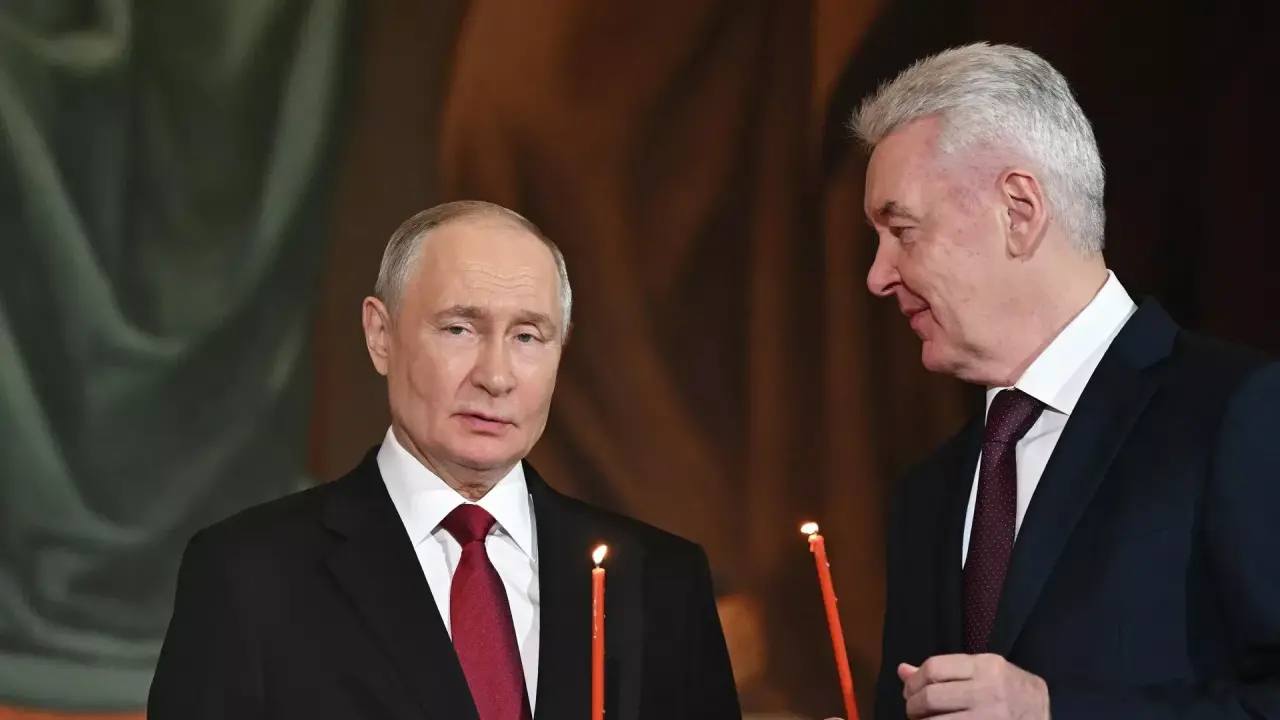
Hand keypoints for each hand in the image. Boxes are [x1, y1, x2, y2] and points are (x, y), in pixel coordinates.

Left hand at [899, 653, 1048, 718]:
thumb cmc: (1010, 691)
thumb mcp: (984, 672)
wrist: (1043, 713)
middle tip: (913, 710)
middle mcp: (989, 691)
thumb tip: (903, 671)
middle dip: (912, 705)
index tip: (910, 690)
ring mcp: (991, 716)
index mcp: (986, 666)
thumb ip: (946, 670)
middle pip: (931, 697)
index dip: (914, 681)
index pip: (934, 668)